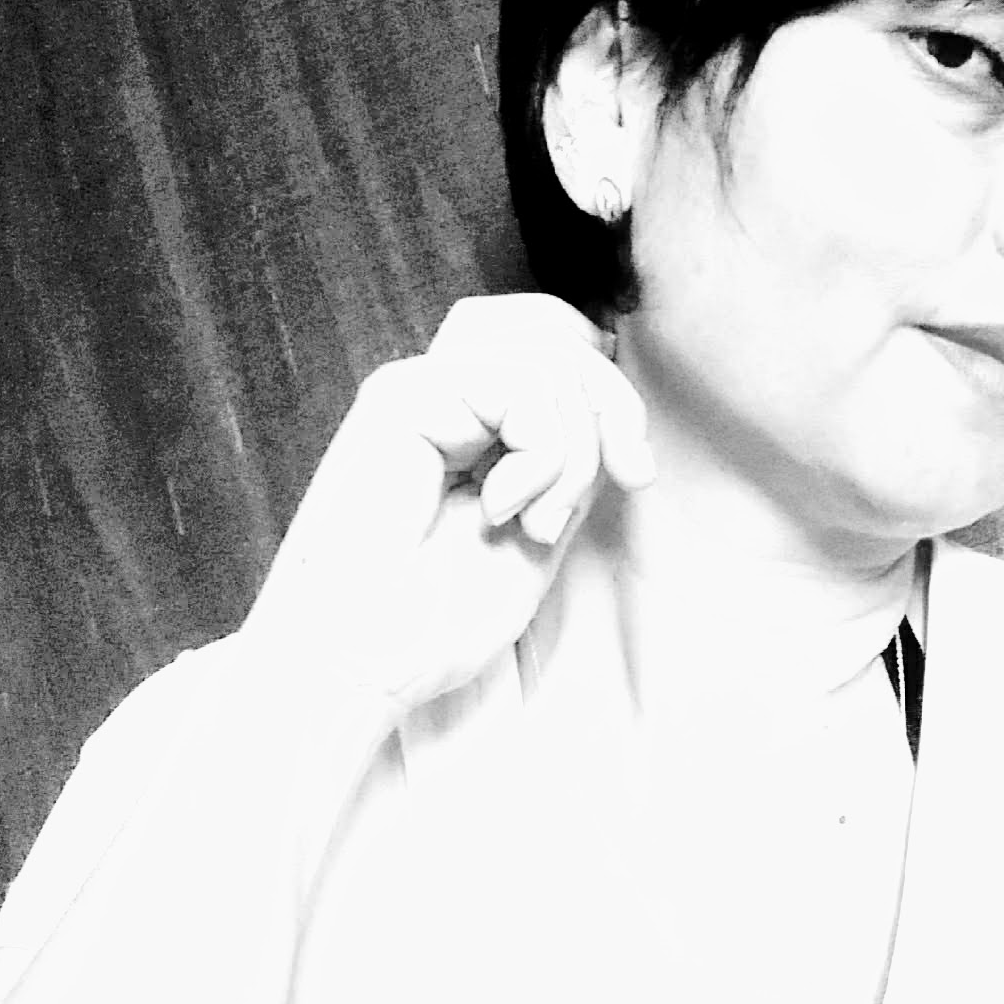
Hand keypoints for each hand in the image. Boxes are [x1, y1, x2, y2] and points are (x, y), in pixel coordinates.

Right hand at [241, 293, 652, 716]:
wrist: (366, 665)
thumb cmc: (436, 620)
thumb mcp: (539, 529)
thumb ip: (571, 464)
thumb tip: (617, 412)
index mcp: (472, 425)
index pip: (560, 353)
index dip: (613, 397)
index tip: (637, 473)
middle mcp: (445, 396)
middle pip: (559, 338)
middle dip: (615, 406)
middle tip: (629, 476)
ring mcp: (421, 390)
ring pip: (546, 361)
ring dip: (571, 450)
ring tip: (537, 522)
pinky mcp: (401, 397)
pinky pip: (516, 384)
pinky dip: (539, 451)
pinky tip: (501, 508)